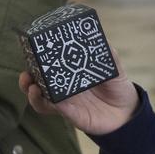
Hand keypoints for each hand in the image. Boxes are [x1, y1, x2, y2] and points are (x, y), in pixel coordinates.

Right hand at [18, 60, 139, 135]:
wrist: (128, 112)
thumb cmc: (117, 86)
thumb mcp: (113, 66)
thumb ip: (106, 53)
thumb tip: (98, 37)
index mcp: (69, 73)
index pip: (47, 67)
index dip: (35, 61)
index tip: (30, 52)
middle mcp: (63, 88)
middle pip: (37, 84)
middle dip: (27, 79)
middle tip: (26, 74)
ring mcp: (66, 103)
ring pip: (41, 101)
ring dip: (33, 95)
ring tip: (32, 87)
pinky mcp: (73, 115)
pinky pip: (59, 111)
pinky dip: (53, 105)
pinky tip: (53, 100)